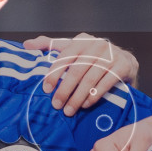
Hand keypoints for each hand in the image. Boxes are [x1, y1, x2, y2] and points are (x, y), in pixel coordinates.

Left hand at [23, 34, 138, 114]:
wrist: (125, 61)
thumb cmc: (93, 57)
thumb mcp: (72, 49)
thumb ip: (49, 45)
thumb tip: (26, 45)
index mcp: (82, 40)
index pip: (64, 57)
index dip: (54, 74)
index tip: (46, 90)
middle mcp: (97, 45)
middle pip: (77, 70)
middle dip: (65, 90)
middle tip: (57, 105)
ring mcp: (112, 55)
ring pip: (90, 78)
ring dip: (78, 97)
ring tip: (70, 110)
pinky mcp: (123, 66)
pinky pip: (106, 83)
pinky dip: (95, 95)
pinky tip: (86, 105)